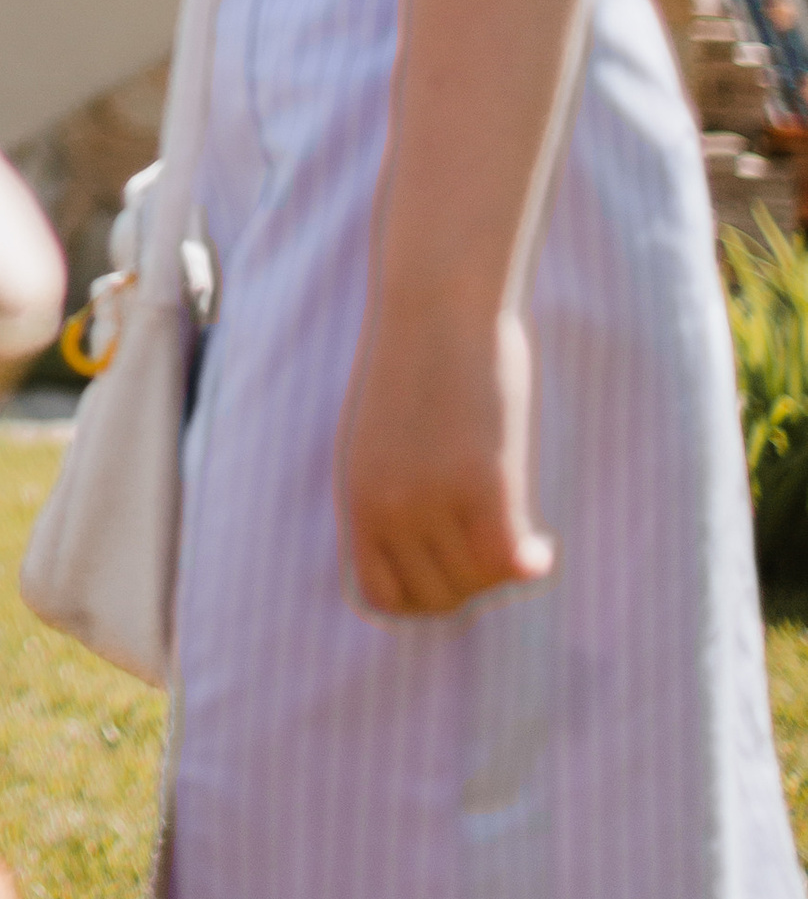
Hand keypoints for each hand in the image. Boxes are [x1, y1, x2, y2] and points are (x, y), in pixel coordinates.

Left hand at [340, 296, 552, 616]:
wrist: (435, 302)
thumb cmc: (415, 360)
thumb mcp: (383, 437)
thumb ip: (394, 494)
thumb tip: (423, 545)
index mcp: (357, 497)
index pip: (384, 596)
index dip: (425, 594)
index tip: (455, 572)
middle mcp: (388, 507)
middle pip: (438, 596)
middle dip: (470, 584)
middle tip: (494, 548)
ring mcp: (433, 498)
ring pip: (477, 581)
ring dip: (501, 569)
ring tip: (516, 533)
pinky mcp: (481, 482)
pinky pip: (507, 560)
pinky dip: (530, 563)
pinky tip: (542, 549)